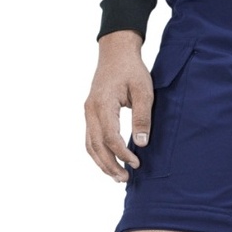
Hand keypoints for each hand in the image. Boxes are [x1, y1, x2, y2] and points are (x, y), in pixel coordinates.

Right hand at [84, 30, 152, 181]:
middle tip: (125, 179)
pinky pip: (91, 138)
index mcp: (103, 104)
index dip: (122, 153)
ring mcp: (88, 112)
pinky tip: (110, 162)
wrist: (116, 52)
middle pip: (96, 146)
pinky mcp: (90, 114)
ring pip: (90, 145)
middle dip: (110, 165)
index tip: (136, 163)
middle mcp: (90, 110)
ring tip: (118, 176)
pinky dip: (98, 153)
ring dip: (102, 163)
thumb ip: (142, 117)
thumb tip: (142, 143)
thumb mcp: (144, 91)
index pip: (110, 137)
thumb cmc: (132, 70)